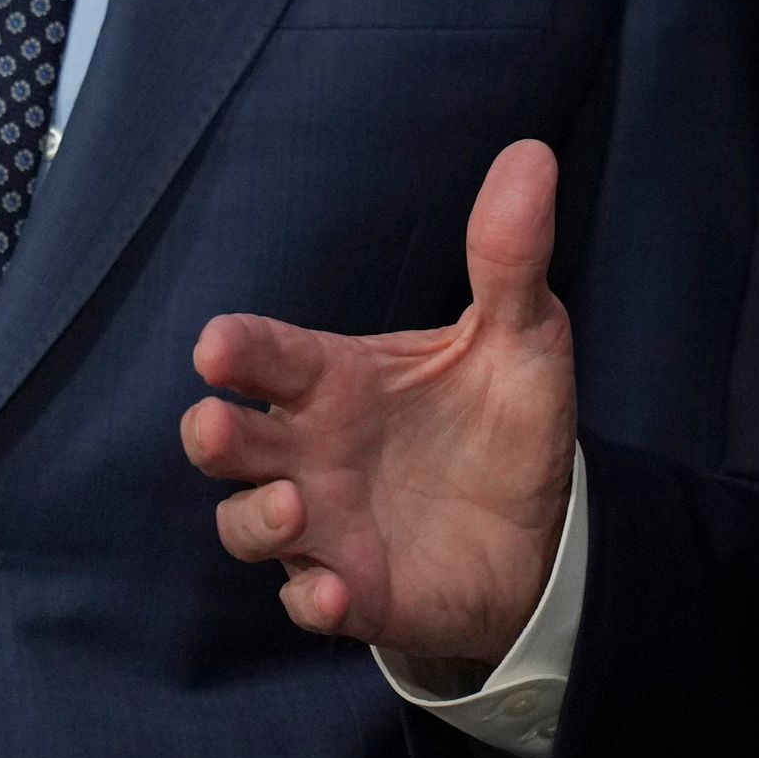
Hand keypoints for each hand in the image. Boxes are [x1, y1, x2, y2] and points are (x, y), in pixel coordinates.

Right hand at [184, 140, 578, 667]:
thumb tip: (531, 155)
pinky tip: (335, 593)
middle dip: (214, 435)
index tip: (217, 345)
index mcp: (336, 378)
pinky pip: (310, 603)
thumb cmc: (503, 419)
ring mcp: (325, 526)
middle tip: (218, 425)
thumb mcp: (521, 333)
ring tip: (294, 505)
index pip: (269, 356)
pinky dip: (314, 601)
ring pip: (248, 526)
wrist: (544, 529)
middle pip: (229, 442)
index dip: (237, 349)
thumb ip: (509, 256)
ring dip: (256, 520)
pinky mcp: (354, 592)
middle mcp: (311, 451)